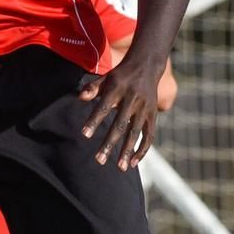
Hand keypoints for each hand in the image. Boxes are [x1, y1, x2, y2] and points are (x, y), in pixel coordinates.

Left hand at [79, 51, 170, 169]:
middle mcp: (132, 100)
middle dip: (109, 143)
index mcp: (118, 89)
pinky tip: (133, 163)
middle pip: (119, 125)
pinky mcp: (153, 115)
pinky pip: (149, 135)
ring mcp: (144, 109)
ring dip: (127, 151)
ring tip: (119, 167)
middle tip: (98, 160)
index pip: (103, 107)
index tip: (84, 135)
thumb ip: (93, 88)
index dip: (94, 121)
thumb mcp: (106, 77)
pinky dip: (142, 149)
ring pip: (135, 133)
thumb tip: (80, 98)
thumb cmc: (121, 75)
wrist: (147, 65)